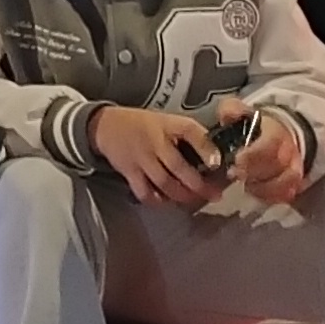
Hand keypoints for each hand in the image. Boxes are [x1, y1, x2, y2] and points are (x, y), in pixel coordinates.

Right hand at [88, 104, 226, 207]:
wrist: (107, 125)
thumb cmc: (145, 124)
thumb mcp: (168, 121)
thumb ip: (190, 137)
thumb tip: (216, 159)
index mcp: (168, 124)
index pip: (189, 130)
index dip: (205, 147)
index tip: (217, 164)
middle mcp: (154, 140)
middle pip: (178, 166)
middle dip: (199, 185)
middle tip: (215, 195)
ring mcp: (140, 157)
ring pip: (164, 182)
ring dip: (182, 196)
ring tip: (195, 201)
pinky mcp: (128, 171)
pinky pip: (144, 191)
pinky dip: (158, 200)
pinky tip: (168, 202)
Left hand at [221, 101, 309, 206]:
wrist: (280, 134)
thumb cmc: (255, 126)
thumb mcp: (241, 112)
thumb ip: (232, 110)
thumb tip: (228, 115)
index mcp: (276, 132)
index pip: (270, 145)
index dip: (253, 155)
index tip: (235, 162)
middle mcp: (290, 152)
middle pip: (277, 166)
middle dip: (254, 173)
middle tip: (234, 175)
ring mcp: (294, 169)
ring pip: (285, 183)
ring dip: (263, 188)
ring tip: (245, 185)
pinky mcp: (294, 184)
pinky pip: (286, 195)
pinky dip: (270, 197)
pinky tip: (255, 193)